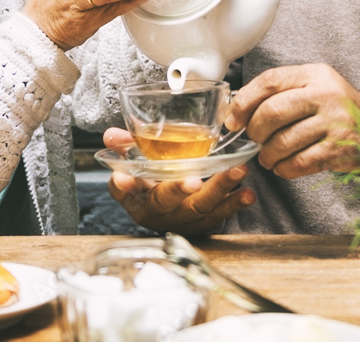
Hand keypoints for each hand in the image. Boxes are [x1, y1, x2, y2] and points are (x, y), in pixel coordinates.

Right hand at [104, 127, 254, 234]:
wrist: (170, 215)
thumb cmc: (152, 186)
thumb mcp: (135, 168)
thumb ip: (124, 148)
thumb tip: (112, 135)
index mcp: (137, 199)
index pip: (124, 192)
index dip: (122, 187)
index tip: (123, 178)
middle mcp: (158, 213)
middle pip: (165, 200)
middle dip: (178, 189)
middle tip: (192, 180)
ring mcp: (182, 220)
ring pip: (199, 206)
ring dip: (219, 189)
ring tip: (237, 171)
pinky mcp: (204, 224)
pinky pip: (220, 215)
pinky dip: (235, 204)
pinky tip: (247, 193)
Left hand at [224, 64, 359, 178]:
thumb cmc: (334, 109)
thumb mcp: (313, 87)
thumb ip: (280, 92)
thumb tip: (236, 110)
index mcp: (314, 75)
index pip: (269, 81)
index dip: (244, 102)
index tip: (233, 119)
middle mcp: (326, 95)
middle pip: (272, 112)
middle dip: (254, 131)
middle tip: (254, 139)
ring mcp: (335, 123)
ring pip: (283, 142)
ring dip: (267, 154)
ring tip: (268, 156)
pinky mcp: (339, 150)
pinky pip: (299, 163)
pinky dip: (284, 169)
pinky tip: (283, 166)